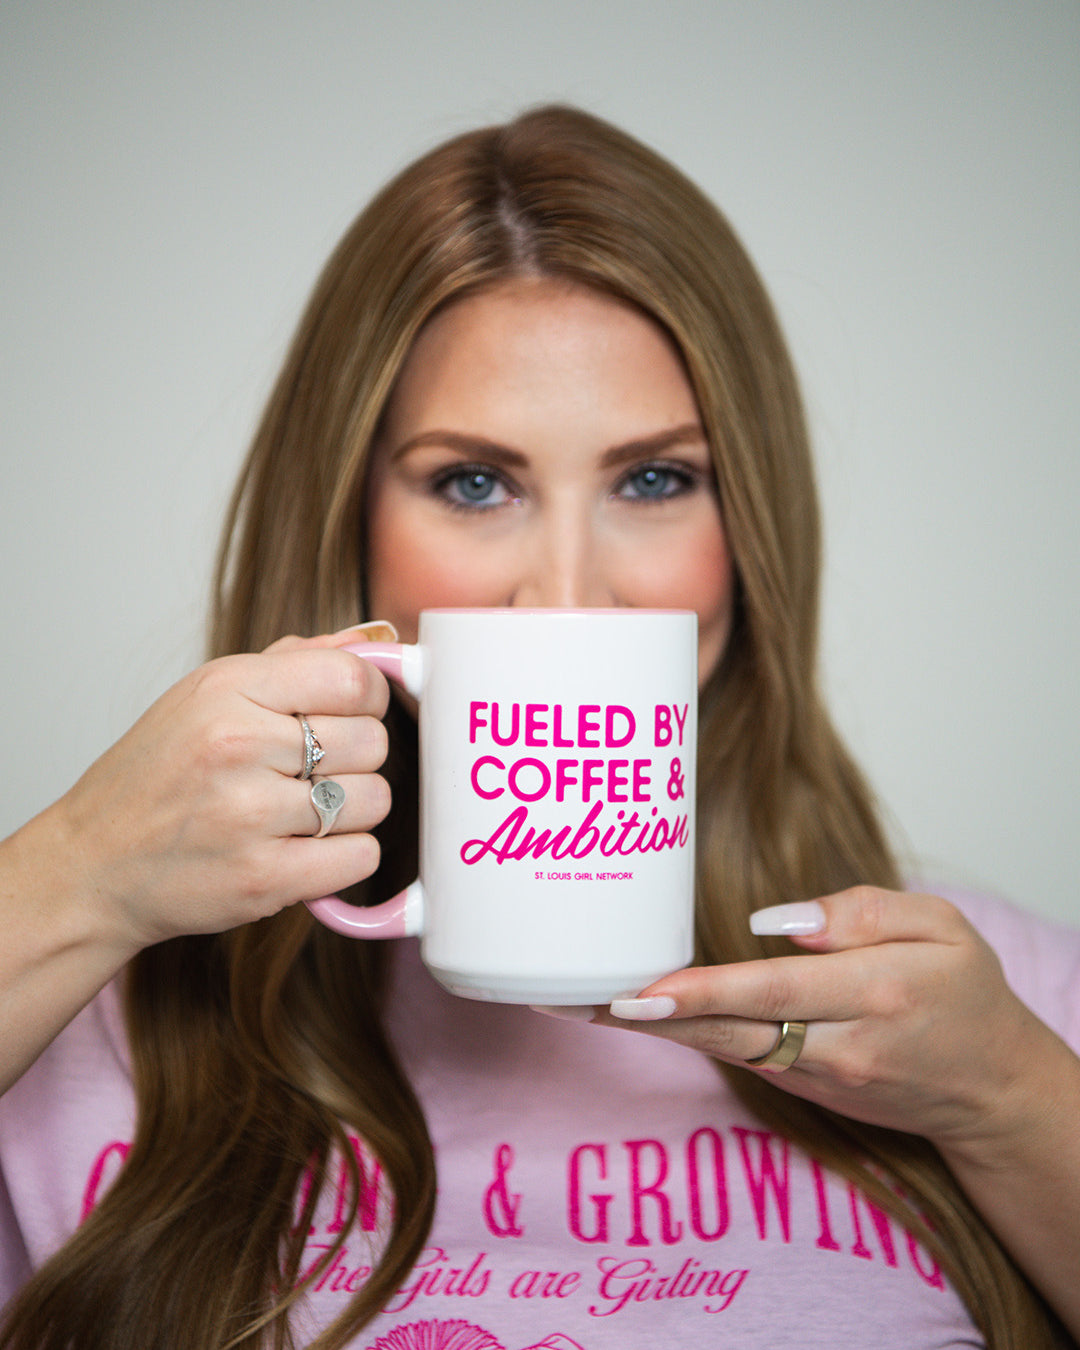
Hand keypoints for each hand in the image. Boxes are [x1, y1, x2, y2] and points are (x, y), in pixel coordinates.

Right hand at [40, 622, 398, 951]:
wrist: (92, 866)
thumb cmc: (154, 778)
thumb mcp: (207, 694)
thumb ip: (293, 662)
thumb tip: (371, 641)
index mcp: (228, 689)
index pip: (354, 678)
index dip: (369, 697)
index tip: (353, 713)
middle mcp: (239, 745)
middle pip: (373, 741)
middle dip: (356, 758)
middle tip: (311, 771)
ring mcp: (250, 815)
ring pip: (375, 800)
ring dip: (351, 812)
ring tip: (301, 813)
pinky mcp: (263, 878)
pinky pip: (361, 857)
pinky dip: (344, 858)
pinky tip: (304, 850)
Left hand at [591, 887, 1057, 1152]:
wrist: (991, 1088)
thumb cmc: (965, 992)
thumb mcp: (942, 926)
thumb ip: (860, 912)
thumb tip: (769, 921)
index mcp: (878, 992)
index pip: (774, 991)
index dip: (701, 992)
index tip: (638, 990)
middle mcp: (840, 1046)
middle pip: (728, 1032)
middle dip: (645, 1019)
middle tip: (570, 1001)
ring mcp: (816, 1078)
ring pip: (720, 1050)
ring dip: (647, 1029)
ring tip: (573, 1003)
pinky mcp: (802, 1090)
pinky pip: (734, 1055)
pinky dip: (679, 1035)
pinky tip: (629, 1012)